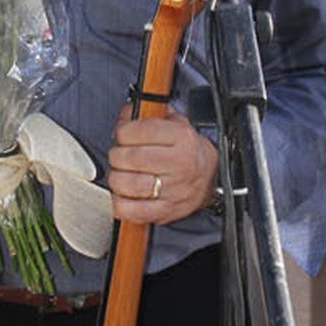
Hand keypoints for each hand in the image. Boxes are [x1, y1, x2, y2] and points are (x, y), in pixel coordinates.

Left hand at [108, 105, 218, 225]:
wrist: (209, 176)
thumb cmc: (186, 150)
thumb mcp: (174, 122)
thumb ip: (147, 114)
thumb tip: (124, 116)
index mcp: (182, 138)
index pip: (142, 131)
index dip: (122, 132)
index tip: (121, 134)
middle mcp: (180, 164)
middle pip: (132, 158)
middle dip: (116, 155)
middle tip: (118, 155)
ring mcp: (174, 190)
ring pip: (129, 185)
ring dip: (116, 178)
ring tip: (120, 174)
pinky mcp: (166, 211)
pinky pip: (132, 210)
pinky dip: (119, 202)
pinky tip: (122, 194)